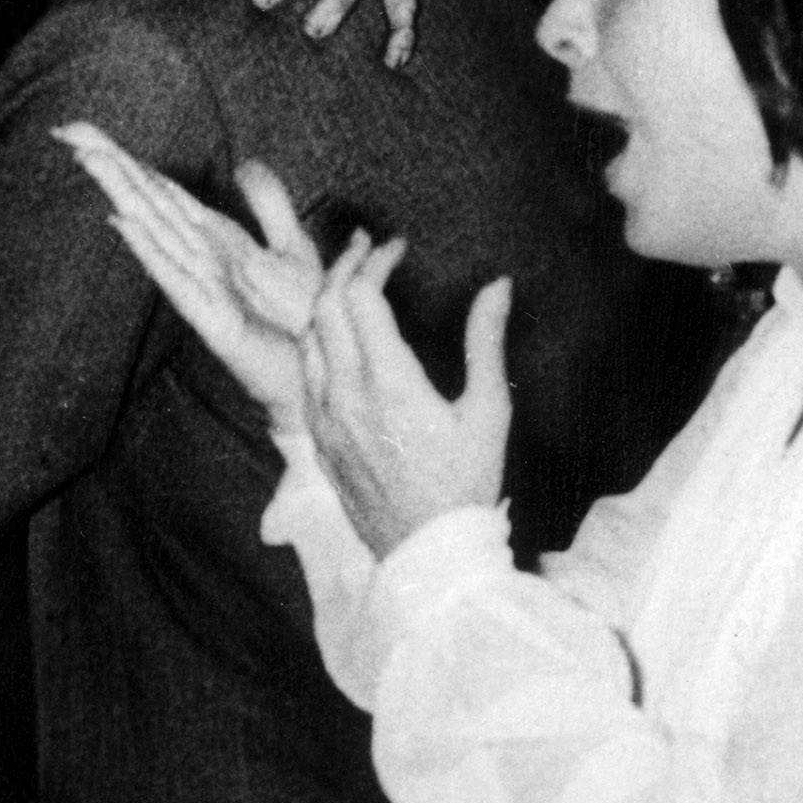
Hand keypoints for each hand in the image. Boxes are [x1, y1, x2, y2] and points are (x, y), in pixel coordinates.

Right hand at [56, 128, 324, 432]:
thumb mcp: (292, 249)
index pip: (163, 191)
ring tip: (89, 159)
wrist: (318, 375)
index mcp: (215, 240)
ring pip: (154, 231)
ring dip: (122, 194)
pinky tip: (123, 223)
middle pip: (148, 202)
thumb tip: (244, 164)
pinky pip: (176, 279)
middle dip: (112, 165)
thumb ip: (269, 205)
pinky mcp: (212, 321)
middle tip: (68, 128)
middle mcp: (199, 259)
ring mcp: (201, 288)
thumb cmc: (301, 323)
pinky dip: (149, 250)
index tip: (87, 131)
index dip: (129, 160)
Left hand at [297, 238, 512, 554]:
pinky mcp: (318, 441)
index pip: (358, 297)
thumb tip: (497, 286)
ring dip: (324, 302)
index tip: (396, 249)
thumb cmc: (466, 484)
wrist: (428, 554)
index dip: (373, 261)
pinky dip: (317, 341)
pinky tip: (337, 337)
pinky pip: (304, 376)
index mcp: (388, 383)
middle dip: (343, 268)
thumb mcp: (488, 411)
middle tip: (367, 249)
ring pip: (307, 340)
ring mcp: (325, 420)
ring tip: (349, 282)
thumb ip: (486, 343)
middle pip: (324, 308)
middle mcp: (345, 396)